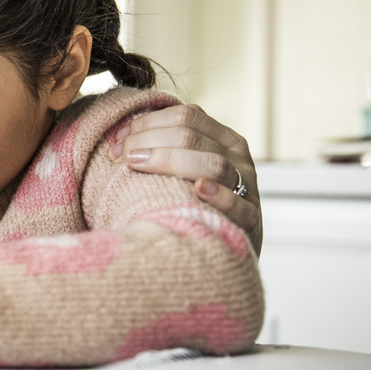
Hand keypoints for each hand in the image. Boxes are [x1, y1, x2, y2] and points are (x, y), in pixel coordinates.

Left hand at [112, 104, 261, 253]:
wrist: (228, 253)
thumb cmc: (196, 206)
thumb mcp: (189, 172)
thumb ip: (168, 149)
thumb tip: (123, 132)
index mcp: (225, 140)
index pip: (188, 116)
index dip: (149, 123)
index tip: (118, 139)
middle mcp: (239, 159)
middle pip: (192, 137)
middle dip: (148, 141)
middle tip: (120, 155)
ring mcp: (248, 189)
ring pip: (214, 164)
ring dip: (170, 160)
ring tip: (137, 164)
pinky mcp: (252, 222)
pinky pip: (238, 205)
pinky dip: (219, 195)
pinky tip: (197, 189)